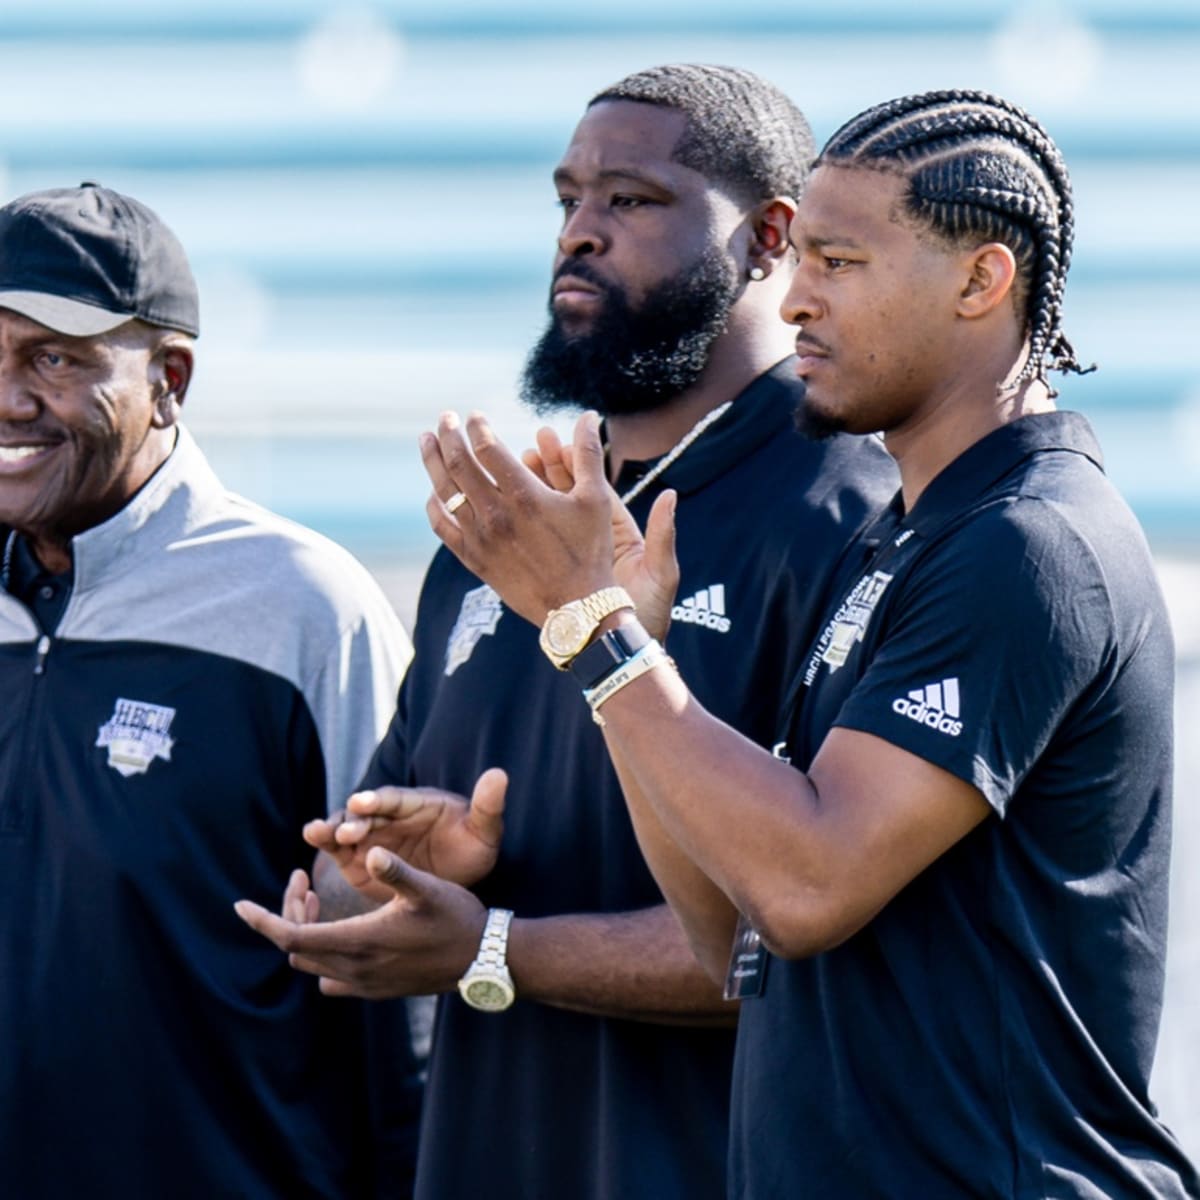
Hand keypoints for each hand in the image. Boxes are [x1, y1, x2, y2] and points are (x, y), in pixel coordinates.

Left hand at [234, 848, 487, 998]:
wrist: (484, 959)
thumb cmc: (457, 918)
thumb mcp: (429, 888)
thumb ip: (396, 872)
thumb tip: (369, 853)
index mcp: (359, 942)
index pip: (291, 937)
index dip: (262, 921)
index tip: (239, 905)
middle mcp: (355, 969)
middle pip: (296, 947)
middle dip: (288, 914)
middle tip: (301, 882)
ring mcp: (365, 984)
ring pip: (312, 963)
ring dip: (305, 933)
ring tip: (318, 901)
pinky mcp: (377, 989)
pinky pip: (331, 979)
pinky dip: (322, 954)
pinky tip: (339, 932)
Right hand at [304, 768, 507, 900]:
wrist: (457, 879)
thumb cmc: (471, 849)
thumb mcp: (484, 831)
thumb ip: (488, 807)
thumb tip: (500, 774)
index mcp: (418, 804)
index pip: (396, 798)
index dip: (380, 799)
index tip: (365, 800)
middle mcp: (390, 814)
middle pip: (367, 812)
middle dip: (355, 819)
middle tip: (347, 830)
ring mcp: (372, 834)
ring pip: (347, 826)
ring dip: (332, 828)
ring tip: (315, 833)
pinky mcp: (357, 857)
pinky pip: (337, 847)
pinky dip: (324, 841)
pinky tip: (312, 839)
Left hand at [421, 409, 615, 625]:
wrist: (576, 608)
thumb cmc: (590, 552)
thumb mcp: (597, 499)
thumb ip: (589, 454)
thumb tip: (590, 416)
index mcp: (524, 494)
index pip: (487, 448)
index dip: (477, 426)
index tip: (474, 416)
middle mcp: (496, 514)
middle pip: (458, 463)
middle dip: (448, 436)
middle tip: (444, 418)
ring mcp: (480, 537)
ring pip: (444, 492)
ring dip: (432, 462)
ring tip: (427, 441)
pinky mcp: (474, 559)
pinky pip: (442, 526)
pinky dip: (434, 505)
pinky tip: (434, 493)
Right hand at [523, 428, 678, 641]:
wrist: (627, 650)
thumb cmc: (650, 614)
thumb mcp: (659, 572)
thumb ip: (663, 534)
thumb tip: (670, 495)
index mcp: (618, 533)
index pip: (594, 489)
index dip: (573, 465)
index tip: (556, 442)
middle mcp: (593, 540)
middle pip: (567, 496)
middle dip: (547, 470)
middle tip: (528, 448)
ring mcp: (571, 556)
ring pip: (547, 516)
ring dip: (529, 492)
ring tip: (510, 468)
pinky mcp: (554, 576)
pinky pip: (535, 544)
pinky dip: (519, 525)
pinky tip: (499, 507)